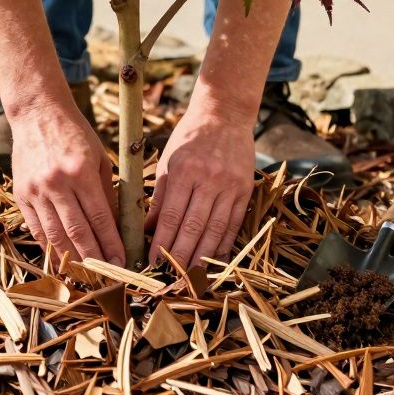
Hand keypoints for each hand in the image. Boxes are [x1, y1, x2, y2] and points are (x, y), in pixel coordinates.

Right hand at [11, 102, 123, 265]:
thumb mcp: (99, 157)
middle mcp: (57, 183)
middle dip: (94, 257)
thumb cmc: (75, 133)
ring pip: (55, 235)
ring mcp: (36, 190)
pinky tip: (60, 258)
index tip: (121, 261)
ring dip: (71, 258)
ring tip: (85, 274)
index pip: (99, 217)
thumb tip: (115, 226)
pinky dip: (49, 246)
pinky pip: (36, 228)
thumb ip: (106, 192)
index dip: (111, 243)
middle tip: (106, 274)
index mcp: (81, 171)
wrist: (37, 114)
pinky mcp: (21, 194)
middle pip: (77, 231)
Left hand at [146, 104, 255, 267]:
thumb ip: (159, 197)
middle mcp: (209, 180)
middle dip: (180, 257)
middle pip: (193, 228)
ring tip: (190, 277)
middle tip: (169, 279)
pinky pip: (234, 224)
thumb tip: (148, 230)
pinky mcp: (245, 191)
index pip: (172, 216)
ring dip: (202, 257)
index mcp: (185, 171)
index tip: (152, 263)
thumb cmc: (190, 137)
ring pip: (215, 230)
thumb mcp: (168, 161)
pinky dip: (223, 245)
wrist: (225, 115)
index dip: (162, 244)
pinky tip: (213, 260)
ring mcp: (230, 186)